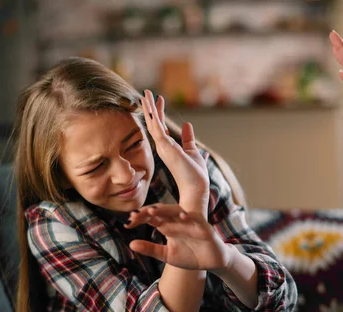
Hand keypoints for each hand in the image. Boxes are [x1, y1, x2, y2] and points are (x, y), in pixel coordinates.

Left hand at [125, 203, 233, 270]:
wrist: (212, 262)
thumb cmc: (190, 256)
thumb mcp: (167, 254)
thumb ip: (150, 249)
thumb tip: (130, 244)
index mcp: (169, 226)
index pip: (153, 218)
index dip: (141, 218)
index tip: (128, 221)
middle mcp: (178, 222)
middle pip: (162, 212)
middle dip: (149, 212)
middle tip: (136, 214)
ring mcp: (191, 223)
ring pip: (177, 212)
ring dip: (165, 211)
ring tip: (152, 211)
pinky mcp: (204, 228)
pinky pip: (196, 220)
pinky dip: (190, 217)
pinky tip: (182, 216)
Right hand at [140, 90, 208, 214]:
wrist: (196, 188)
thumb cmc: (195, 174)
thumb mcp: (193, 150)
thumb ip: (188, 138)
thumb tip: (188, 124)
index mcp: (169, 147)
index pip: (161, 126)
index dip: (159, 112)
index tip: (159, 98)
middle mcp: (163, 146)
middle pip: (154, 122)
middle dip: (149, 107)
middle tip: (146, 91)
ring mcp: (163, 146)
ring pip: (153, 123)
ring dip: (149, 107)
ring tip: (145, 92)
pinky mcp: (165, 147)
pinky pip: (157, 127)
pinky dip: (153, 115)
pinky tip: (151, 104)